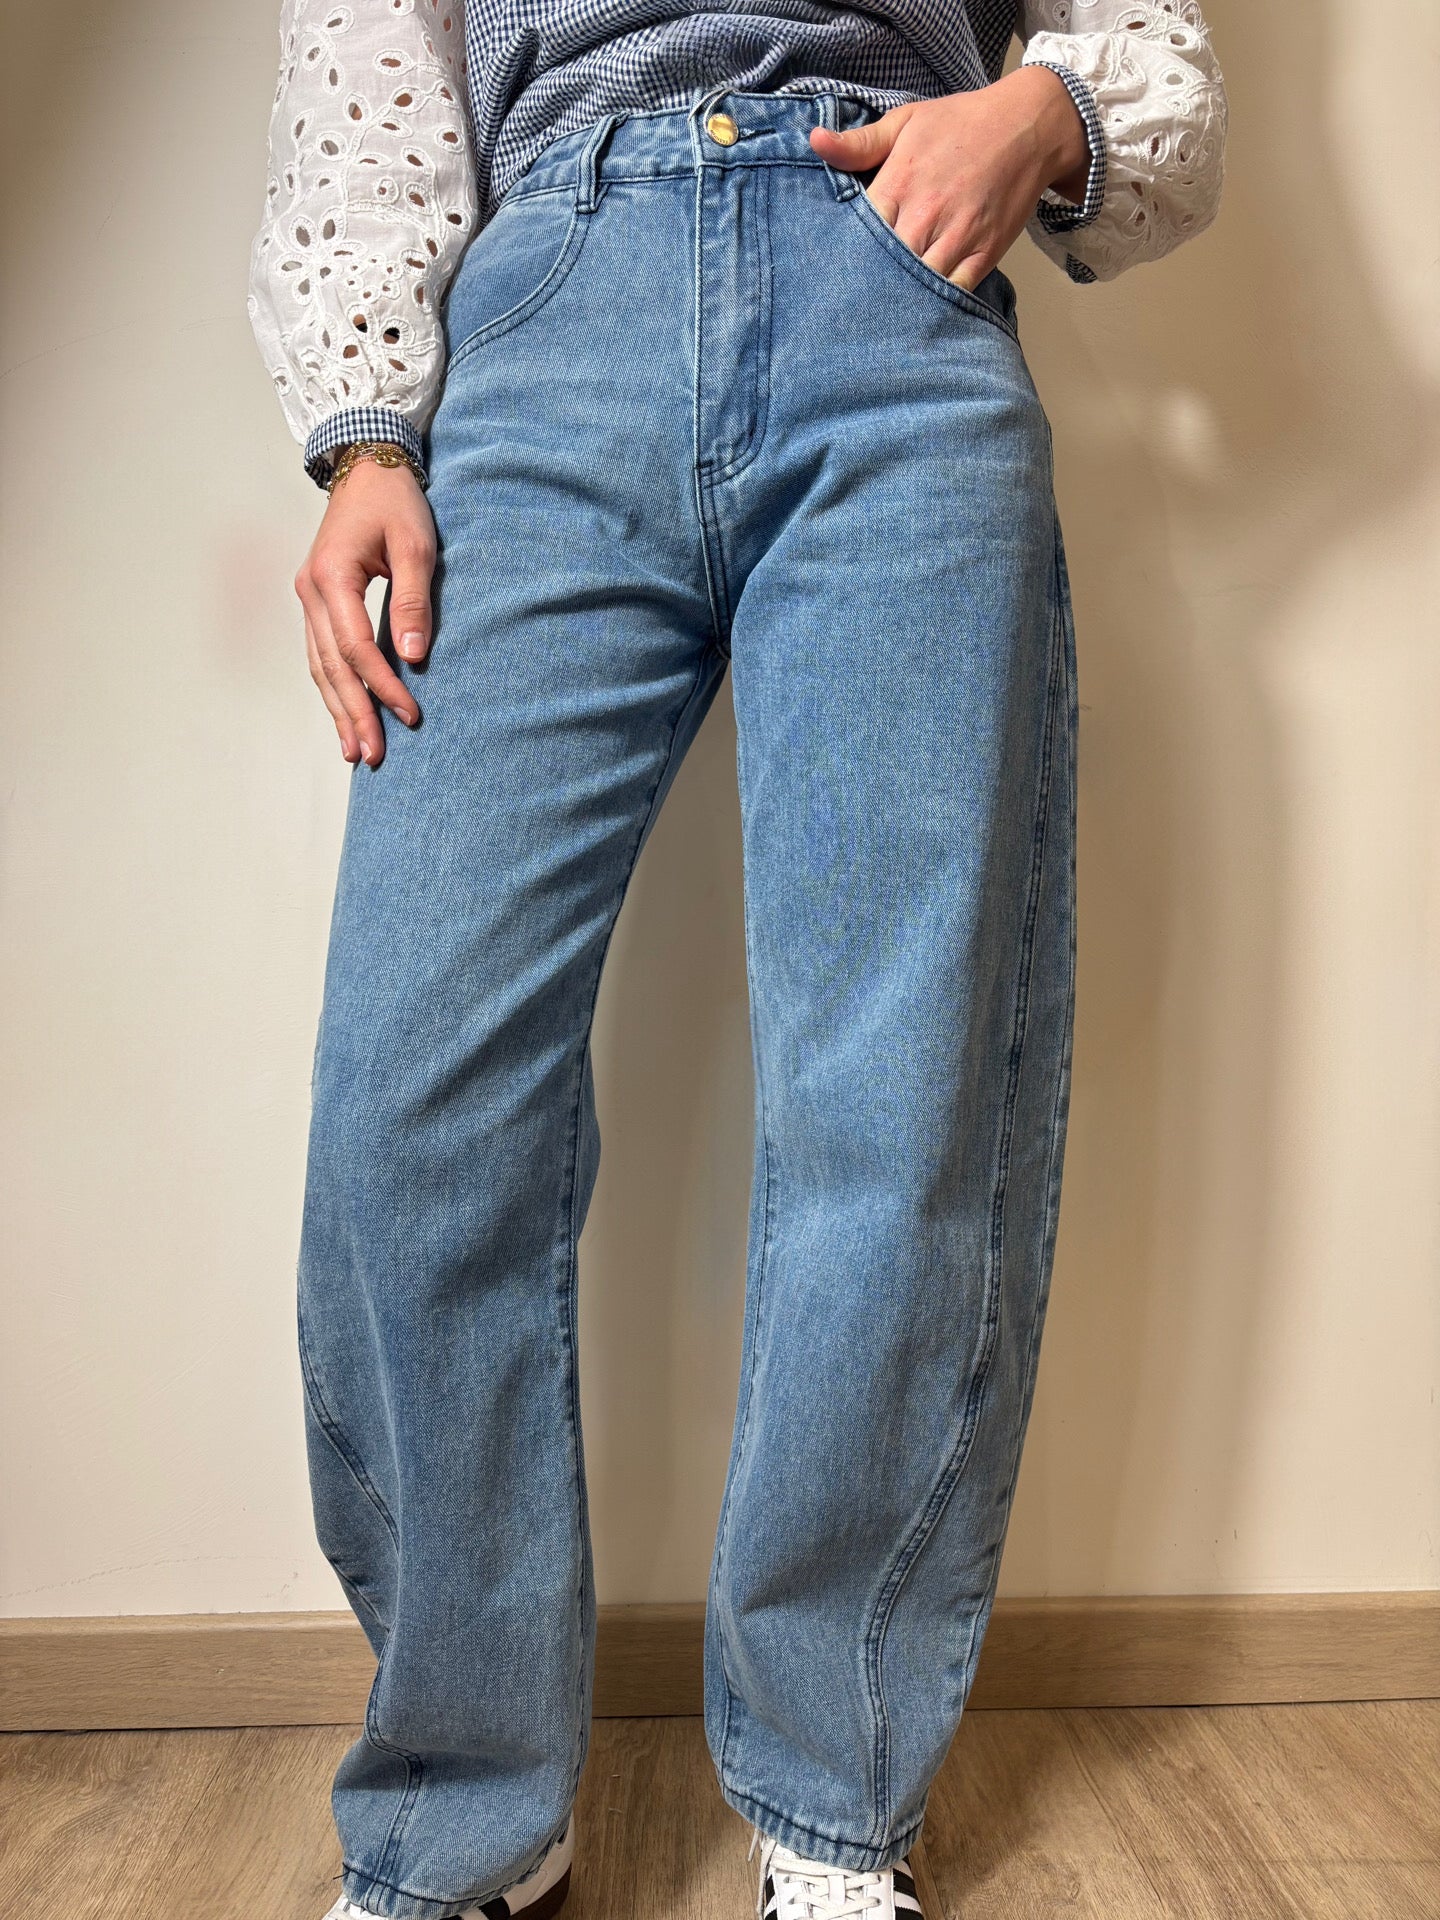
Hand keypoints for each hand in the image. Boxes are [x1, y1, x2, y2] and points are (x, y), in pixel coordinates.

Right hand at [294, 458, 434, 766]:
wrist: (367, 467)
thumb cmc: (395, 502)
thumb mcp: (416, 545)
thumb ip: (413, 600)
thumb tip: (413, 655)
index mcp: (332, 577)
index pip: (355, 647)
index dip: (382, 686)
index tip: (411, 715)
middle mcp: (310, 592)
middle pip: (330, 667)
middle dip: (354, 714)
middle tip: (373, 757)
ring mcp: (309, 598)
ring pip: (320, 666)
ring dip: (338, 710)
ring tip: (356, 751)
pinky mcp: (317, 602)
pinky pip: (321, 654)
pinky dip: (333, 688)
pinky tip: (345, 716)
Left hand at [809, 67, 1091, 292]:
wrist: (1028, 126)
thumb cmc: (961, 123)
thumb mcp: (906, 122)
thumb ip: (859, 143)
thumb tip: (814, 142)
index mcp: (899, 184)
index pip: (857, 233)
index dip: (842, 254)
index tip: (827, 269)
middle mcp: (926, 216)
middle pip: (883, 266)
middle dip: (864, 285)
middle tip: (844, 305)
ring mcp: (957, 238)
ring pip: (917, 286)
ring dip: (897, 302)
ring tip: (875, 319)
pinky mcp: (984, 254)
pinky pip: (955, 293)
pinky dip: (936, 306)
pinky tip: (917, 316)